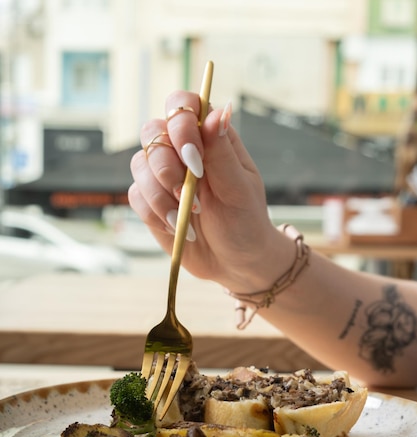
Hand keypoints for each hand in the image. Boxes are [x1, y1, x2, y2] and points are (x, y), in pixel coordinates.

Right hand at [128, 90, 280, 291]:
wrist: (234, 262)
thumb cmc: (245, 222)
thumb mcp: (239, 188)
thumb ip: (222, 152)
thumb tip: (217, 111)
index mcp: (209, 137)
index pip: (182, 105)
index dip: (180, 123)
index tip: (194, 157)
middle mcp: (181, 150)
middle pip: (152, 131)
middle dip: (167, 166)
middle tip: (190, 193)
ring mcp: (162, 175)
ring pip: (139, 165)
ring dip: (161, 195)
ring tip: (187, 216)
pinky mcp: (149, 201)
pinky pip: (136, 196)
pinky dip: (156, 214)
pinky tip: (178, 227)